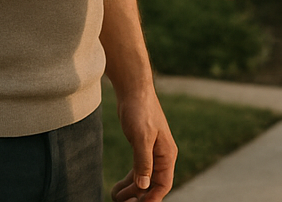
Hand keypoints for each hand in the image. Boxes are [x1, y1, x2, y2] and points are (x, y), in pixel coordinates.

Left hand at [110, 83, 176, 200]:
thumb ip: (144, 162)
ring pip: (144, 180)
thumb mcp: (142, 137)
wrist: (133, 90)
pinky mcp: (141, 148)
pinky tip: (117, 187)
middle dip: (138, 197)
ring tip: (114, 197)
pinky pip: (137, 171)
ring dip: (131, 192)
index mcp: (167, 154)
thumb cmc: (141, 111)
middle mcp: (162, 156)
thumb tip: (144, 186)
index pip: (163, 185)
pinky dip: (128, 182)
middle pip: (153, 186)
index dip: (152, 199)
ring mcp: (152, 152)